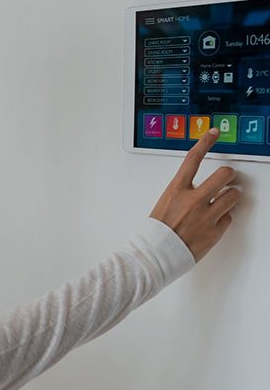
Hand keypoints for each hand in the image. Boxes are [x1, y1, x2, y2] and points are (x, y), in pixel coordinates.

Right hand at [149, 127, 241, 262]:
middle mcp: (193, 200)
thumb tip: (198, 188)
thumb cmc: (157, 231)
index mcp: (177, 190)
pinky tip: (214, 221)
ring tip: (224, 200)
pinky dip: (223, 219)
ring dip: (231, 196)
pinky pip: (228, 218)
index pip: (193, 158)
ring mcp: (206, 216)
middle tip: (227, 178)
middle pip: (224, 174)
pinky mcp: (214, 232)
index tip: (213, 133)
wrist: (156, 255)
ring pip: (233, 196)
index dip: (205, 142)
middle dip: (229, 175)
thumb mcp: (165, 202)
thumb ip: (182, 192)